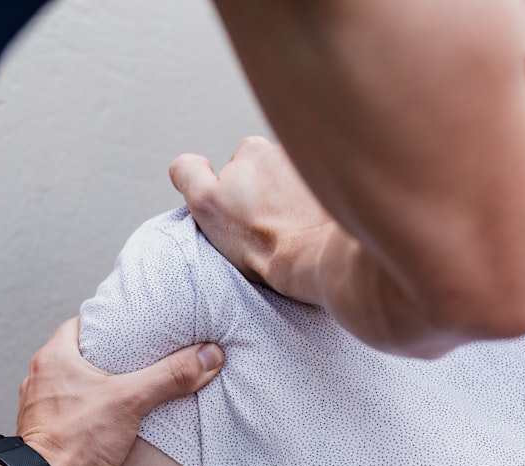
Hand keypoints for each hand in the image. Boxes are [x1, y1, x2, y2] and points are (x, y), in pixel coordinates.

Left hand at [17, 317, 222, 465]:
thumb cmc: (73, 443)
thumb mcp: (130, 401)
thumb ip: (170, 376)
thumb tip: (207, 356)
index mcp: (54, 358)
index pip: (81, 325)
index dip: (108, 324)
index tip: (133, 326)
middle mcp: (42, 380)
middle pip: (81, 356)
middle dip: (111, 358)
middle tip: (142, 358)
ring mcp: (43, 409)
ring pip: (78, 388)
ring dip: (102, 389)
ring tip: (134, 390)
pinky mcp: (50, 435)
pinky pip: (75, 416)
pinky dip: (95, 416)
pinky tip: (117, 422)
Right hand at [170, 136, 337, 304]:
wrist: (312, 257)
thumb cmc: (260, 239)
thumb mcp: (207, 203)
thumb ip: (188, 173)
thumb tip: (188, 163)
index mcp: (251, 150)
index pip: (233, 166)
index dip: (231, 192)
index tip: (240, 213)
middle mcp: (284, 150)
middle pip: (265, 174)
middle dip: (262, 194)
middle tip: (264, 225)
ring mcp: (314, 167)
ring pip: (290, 182)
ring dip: (288, 199)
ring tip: (288, 228)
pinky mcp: (336, 185)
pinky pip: (317, 193)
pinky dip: (311, 206)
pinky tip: (308, 226)